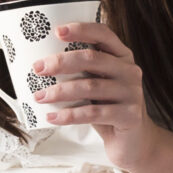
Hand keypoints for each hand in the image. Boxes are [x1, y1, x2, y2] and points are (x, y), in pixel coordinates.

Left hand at [32, 21, 162, 172]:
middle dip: (61, 62)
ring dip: (60, 92)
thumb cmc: (108, 108)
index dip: (81, 30)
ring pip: (90, 87)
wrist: (134, 142)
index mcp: (122, 56)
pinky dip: (69, 115)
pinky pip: (93, 112)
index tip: (57, 31)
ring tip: (39, 96)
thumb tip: (41, 65)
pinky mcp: (129, 115)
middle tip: (38, 69)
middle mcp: (130, 71)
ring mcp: (132, 93)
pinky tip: (52, 117)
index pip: (103, 34)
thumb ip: (81, 72)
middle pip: (92, 59)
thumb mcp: (97, 84)